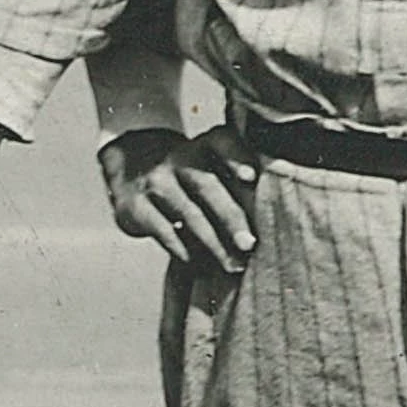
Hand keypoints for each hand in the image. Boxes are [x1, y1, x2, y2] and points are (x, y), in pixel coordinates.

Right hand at [101, 129, 263, 280]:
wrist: (130, 171)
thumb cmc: (187, 178)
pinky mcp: (135, 206)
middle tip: (249, 244)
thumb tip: (275, 214)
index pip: (221, 141)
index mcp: (203, 145)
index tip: (251, 177)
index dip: (236, 157)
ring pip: (188, 214)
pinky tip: (198, 263)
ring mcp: (155, 182)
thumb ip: (237, 182)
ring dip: (213, 243)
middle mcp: (178, 159)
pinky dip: (183, 250)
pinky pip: (163, 231)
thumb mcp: (207, 165)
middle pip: (207, 186)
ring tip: (233, 264)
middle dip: (231, 217)